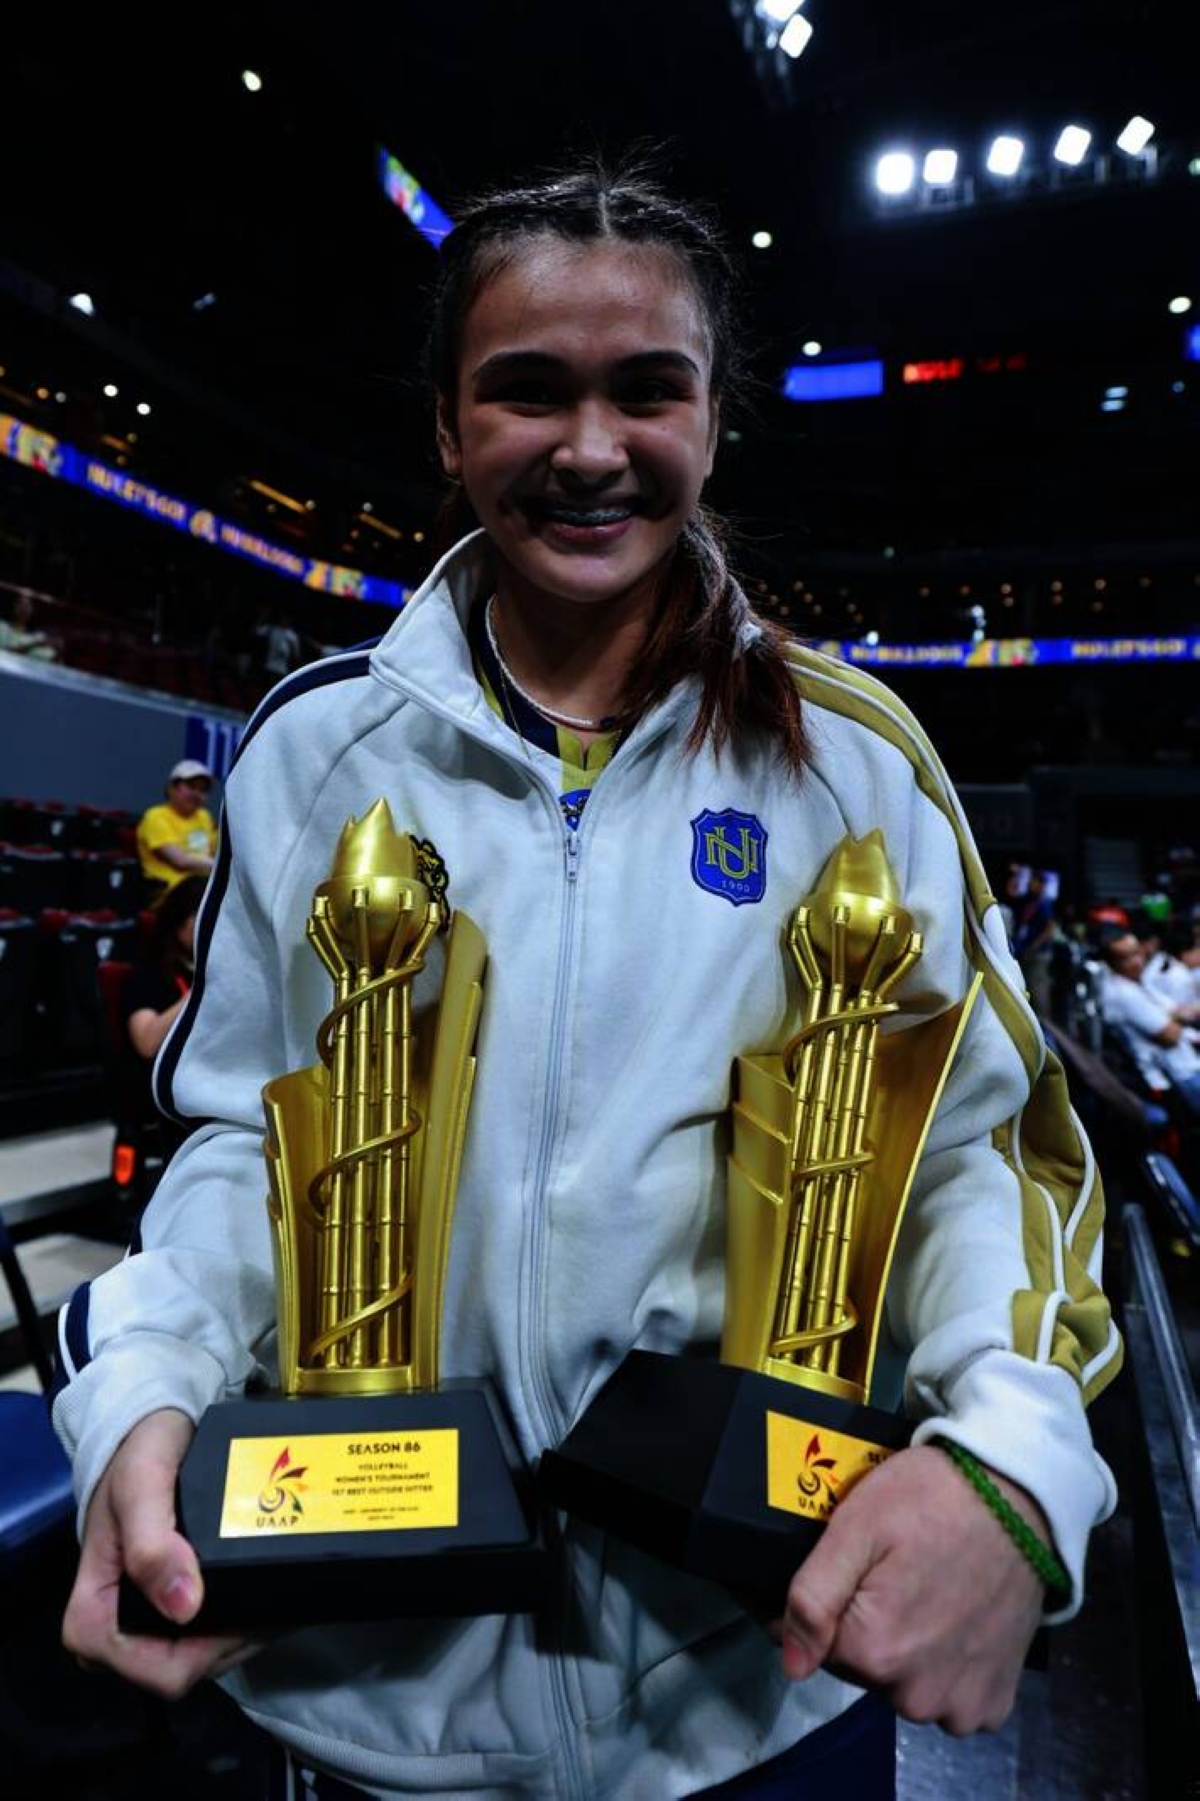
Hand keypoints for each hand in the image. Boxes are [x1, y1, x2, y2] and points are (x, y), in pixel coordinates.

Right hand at [62, 1409, 259, 1698]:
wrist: (148, 1429)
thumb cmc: (138, 1455)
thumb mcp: (140, 1486)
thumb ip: (152, 1544)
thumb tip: (184, 1607)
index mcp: (93, 1618)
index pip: (155, 1672)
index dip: (205, 1654)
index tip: (246, 1611)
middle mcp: (118, 1632)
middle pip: (187, 1670)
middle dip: (236, 1640)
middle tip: (279, 1597)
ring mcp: (146, 1622)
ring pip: (205, 1657)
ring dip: (246, 1630)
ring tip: (282, 1592)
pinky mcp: (171, 1609)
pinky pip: (212, 1635)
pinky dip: (245, 1619)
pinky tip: (272, 1593)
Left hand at [778, 1444, 1046, 1733]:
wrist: (1021, 1501)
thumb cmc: (931, 1500)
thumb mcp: (856, 1527)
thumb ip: (813, 1597)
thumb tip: (792, 1664)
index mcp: (875, 1652)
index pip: (817, 1648)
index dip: (828, 1607)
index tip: (853, 1572)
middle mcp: (917, 1697)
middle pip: (864, 1670)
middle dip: (868, 1629)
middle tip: (896, 1575)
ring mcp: (961, 1705)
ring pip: (905, 1689)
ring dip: (909, 1655)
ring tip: (929, 1596)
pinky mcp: (995, 1703)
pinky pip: (952, 1701)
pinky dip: (949, 1671)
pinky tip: (958, 1624)